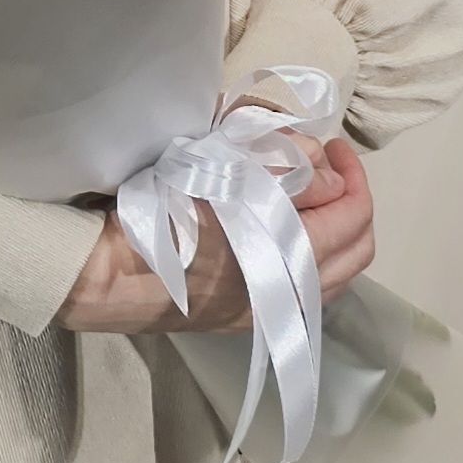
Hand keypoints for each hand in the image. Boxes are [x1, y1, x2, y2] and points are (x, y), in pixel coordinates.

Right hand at [55, 134, 374, 334]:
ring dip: (334, 232)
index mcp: (285, 259)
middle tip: (326, 165)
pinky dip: (310, 256)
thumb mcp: (219, 176)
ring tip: (310, 195)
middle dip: (352, 203)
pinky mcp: (242, 318)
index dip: (352, 175)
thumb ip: (282, 171)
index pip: (352, 217)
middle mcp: (286, 296)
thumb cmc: (160, 217)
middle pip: (356, 253)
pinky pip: (303, 289)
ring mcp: (267, 312)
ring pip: (333, 275)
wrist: (107, 274)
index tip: (330, 144)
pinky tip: (282, 230)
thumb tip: (327, 176)